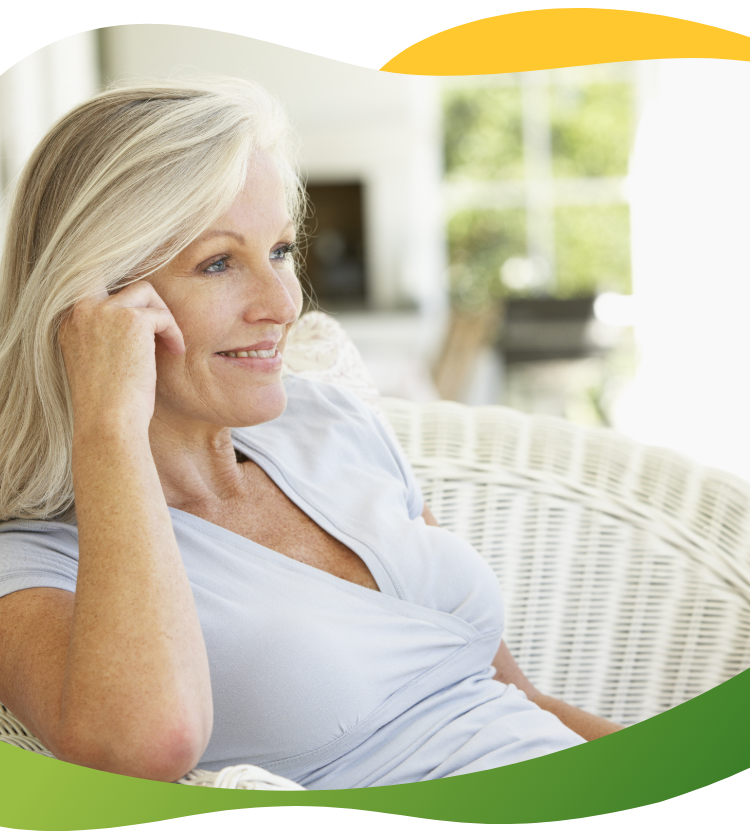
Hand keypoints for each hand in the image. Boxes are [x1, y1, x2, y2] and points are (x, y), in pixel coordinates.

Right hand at [59, 281, 184, 431]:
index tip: (139, 310)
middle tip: (159, 325)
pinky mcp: (132, 321)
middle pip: (120, 281)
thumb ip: (105, 336)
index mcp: (69, 322)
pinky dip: (174, 332)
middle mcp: (81, 311)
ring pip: (145, 291)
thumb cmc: (107, 405)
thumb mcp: (96, 362)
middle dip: (144, 297)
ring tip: (168, 342)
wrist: (108, 422)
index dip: (119, 291)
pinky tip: (176, 352)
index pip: (90, 284)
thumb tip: (138, 321)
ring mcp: (104, 312)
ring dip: (162, 314)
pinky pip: (162, 315)